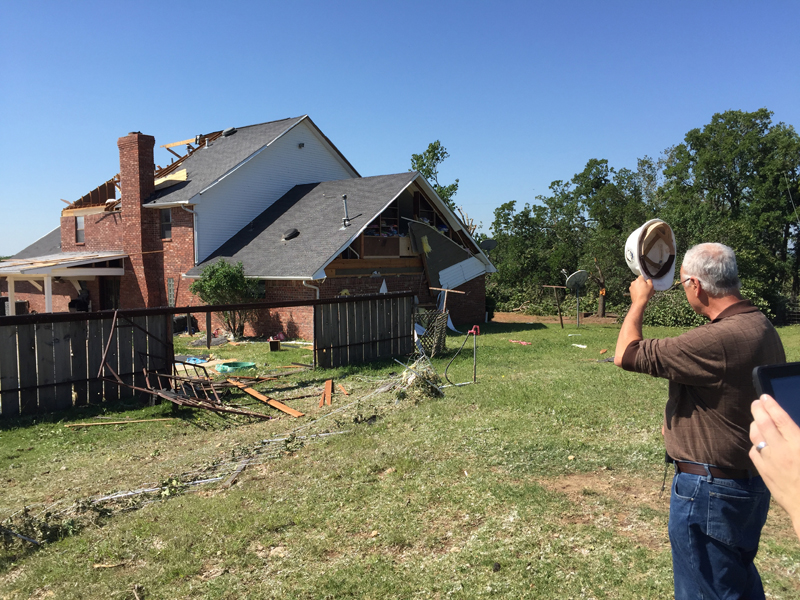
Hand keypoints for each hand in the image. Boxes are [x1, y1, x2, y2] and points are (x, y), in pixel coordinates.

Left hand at [629, 276, 654, 306]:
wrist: (639, 302)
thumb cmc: (646, 293)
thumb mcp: (651, 285)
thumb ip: (650, 280)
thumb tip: (648, 279)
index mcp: (639, 279)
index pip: (642, 276)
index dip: (646, 280)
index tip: (648, 283)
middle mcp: (634, 282)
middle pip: (640, 281)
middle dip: (643, 284)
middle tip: (648, 289)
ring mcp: (631, 287)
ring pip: (637, 286)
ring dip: (641, 288)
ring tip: (645, 293)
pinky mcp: (630, 291)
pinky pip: (635, 289)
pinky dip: (638, 291)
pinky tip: (642, 295)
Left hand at [750, 394, 799, 538]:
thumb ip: (798, 436)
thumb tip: (792, 429)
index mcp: (798, 444)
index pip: (779, 418)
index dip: (771, 405)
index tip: (765, 397)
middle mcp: (781, 451)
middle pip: (763, 423)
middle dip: (758, 410)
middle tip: (756, 403)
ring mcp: (770, 462)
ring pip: (755, 437)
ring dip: (754, 425)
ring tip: (757, 420)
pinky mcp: (764, 473)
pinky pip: (753, 453)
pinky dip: (755, 444)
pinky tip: (758, 442)